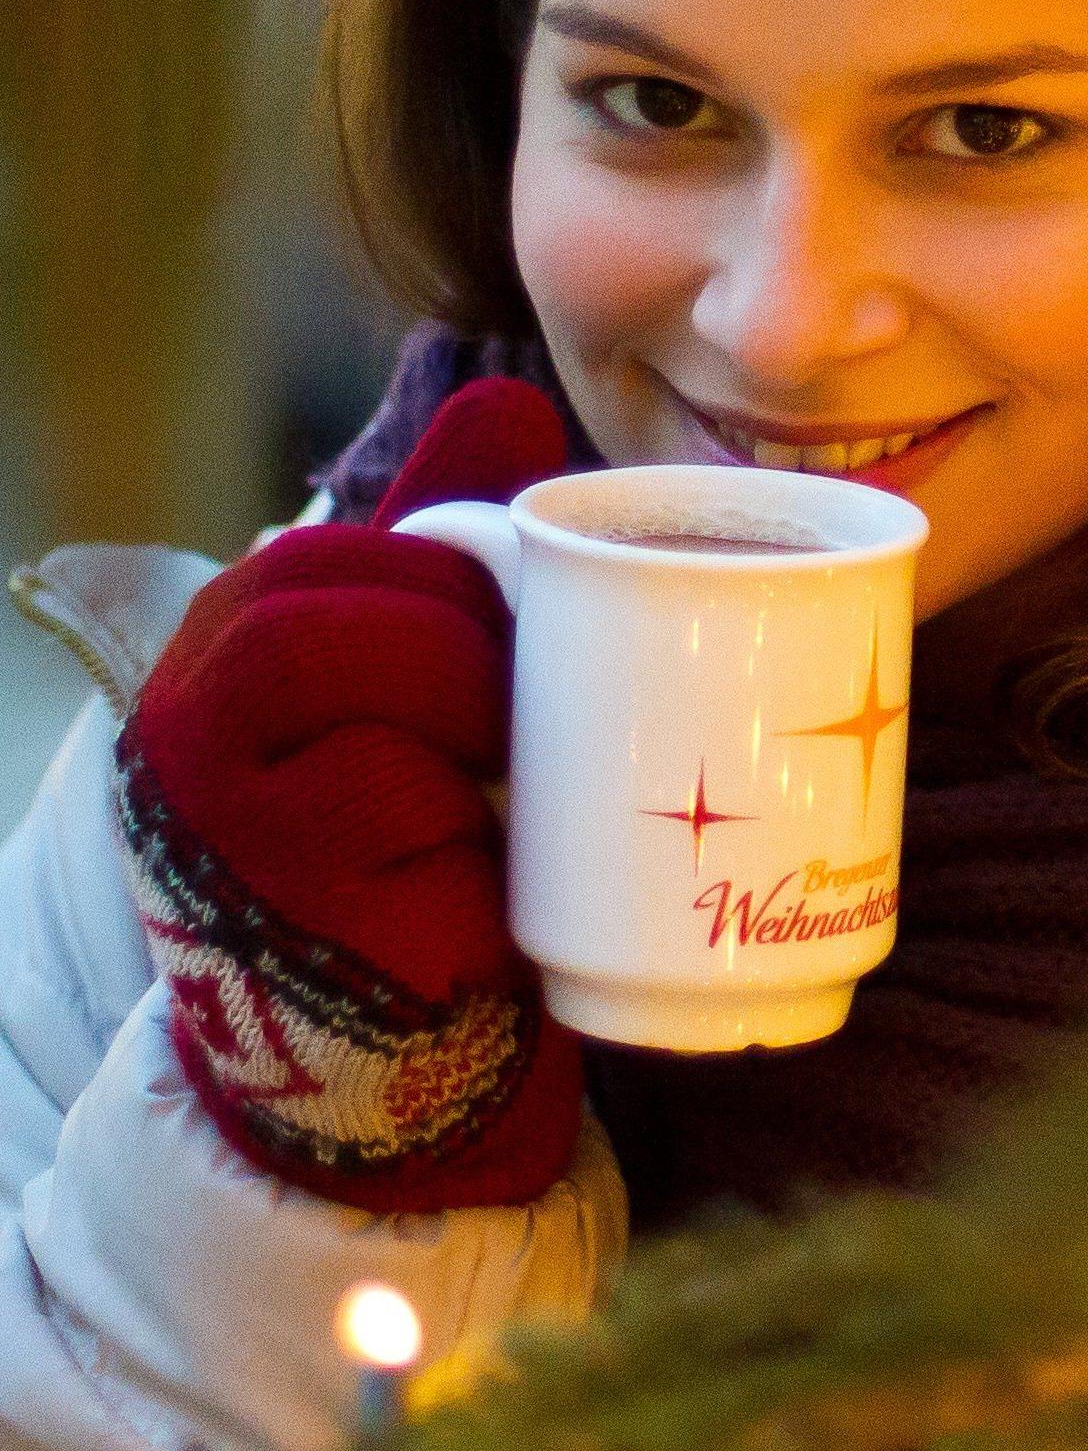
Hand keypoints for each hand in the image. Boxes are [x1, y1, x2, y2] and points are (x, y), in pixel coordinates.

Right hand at [116, 381, 582, 1210]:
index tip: (518, 644)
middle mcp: (197, 716)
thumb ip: (450, 542)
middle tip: (528, 715)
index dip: (458, 577)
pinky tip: (488, 866)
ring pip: (378, 690)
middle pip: (354, 601)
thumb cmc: (415, 838)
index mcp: (230, 642)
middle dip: (471, 640)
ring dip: (475, 721)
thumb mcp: (422, 677)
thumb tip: (509, 396)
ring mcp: (229, 814)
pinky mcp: (294, 904)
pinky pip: (408, 814)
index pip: (343, 549)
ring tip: (510, 779)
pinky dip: (476, 833)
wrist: (391, 1054)